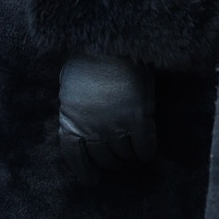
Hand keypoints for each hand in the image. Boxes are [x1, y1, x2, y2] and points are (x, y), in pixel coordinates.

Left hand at [58, 54, 155, 182]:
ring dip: (129, 155)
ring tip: (132, 149)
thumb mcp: (71, 86)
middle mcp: (90, 127)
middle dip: (111, 160)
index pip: (74, 156)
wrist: (109, 38)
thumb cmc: (90, 57)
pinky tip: (147, 149)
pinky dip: (146, 152)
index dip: (84, 171)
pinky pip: (144, 148)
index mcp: (70, 119)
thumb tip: (80, 130)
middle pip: (103, 158)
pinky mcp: (138, 119)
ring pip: (124, 155)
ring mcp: (114, 125)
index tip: (92, 181)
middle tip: (118, 156)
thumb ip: (76, 110)